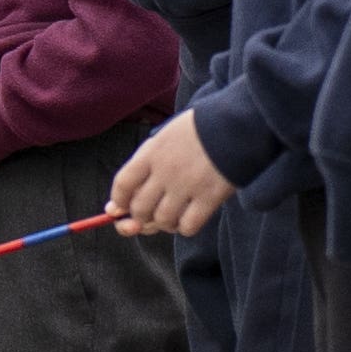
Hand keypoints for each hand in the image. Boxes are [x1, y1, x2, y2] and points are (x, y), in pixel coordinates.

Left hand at [107, 110, 234, 237]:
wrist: (237, 123)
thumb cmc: (198, 131)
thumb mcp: (164, 138)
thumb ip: (141, 168)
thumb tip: (114, 208)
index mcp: (152, 152)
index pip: (122, 185)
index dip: (119, 202)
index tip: (121, 207)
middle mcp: (166, 170)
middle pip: (139, 208)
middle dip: (141, 217)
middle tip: (151, 214)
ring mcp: (188, 185)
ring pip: (162, 220)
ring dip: (165, 223)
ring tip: (173, 214)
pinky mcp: (210, 197)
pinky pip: (187, 226)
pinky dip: (185, 227)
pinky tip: (190, 217)